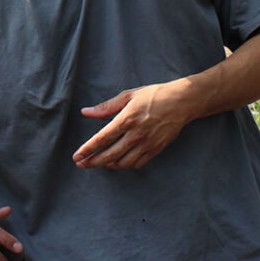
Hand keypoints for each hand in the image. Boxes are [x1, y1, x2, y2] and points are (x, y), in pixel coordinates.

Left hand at [72, 80, 191, 168]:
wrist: (182, 102)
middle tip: (81, 164)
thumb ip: (106, 107)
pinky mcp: (156, 149)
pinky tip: (117, 162)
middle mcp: (136, 134)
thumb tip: (86, 112)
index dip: (88, 149)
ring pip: (123, 163)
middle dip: (93, 162)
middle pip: (110, 155)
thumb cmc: (154, 95)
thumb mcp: (129, 95)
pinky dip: (124, 165)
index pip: (102, 139)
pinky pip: (137, 163)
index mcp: (127, 119)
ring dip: (107, 165)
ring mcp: (147, 144)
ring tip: (98, 162)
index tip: (77, 156)